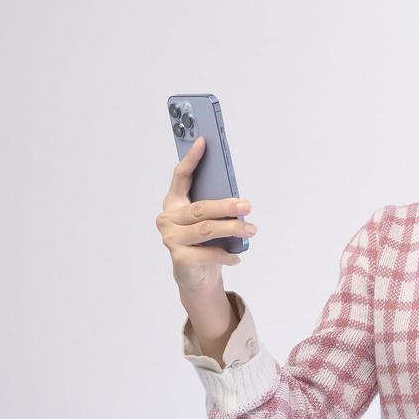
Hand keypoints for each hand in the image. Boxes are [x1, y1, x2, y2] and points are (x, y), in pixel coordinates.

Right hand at [155, 135, 257, 296]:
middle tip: (248, 206)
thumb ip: (214, 206)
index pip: (181, 176)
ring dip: (232, 229)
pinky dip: (226, 254)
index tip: (204, 141)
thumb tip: (237, 197)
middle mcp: (168, 218)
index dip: (192, 159)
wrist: (196, 277)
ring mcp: (171, 238)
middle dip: (227, 206)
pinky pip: (208, 253)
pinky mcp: (179, 258)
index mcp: (174, 202)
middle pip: (200, 207)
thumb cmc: (204, 242)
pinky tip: (237, 256)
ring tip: (251, 230)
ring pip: (206, 229)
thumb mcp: (209, 220)